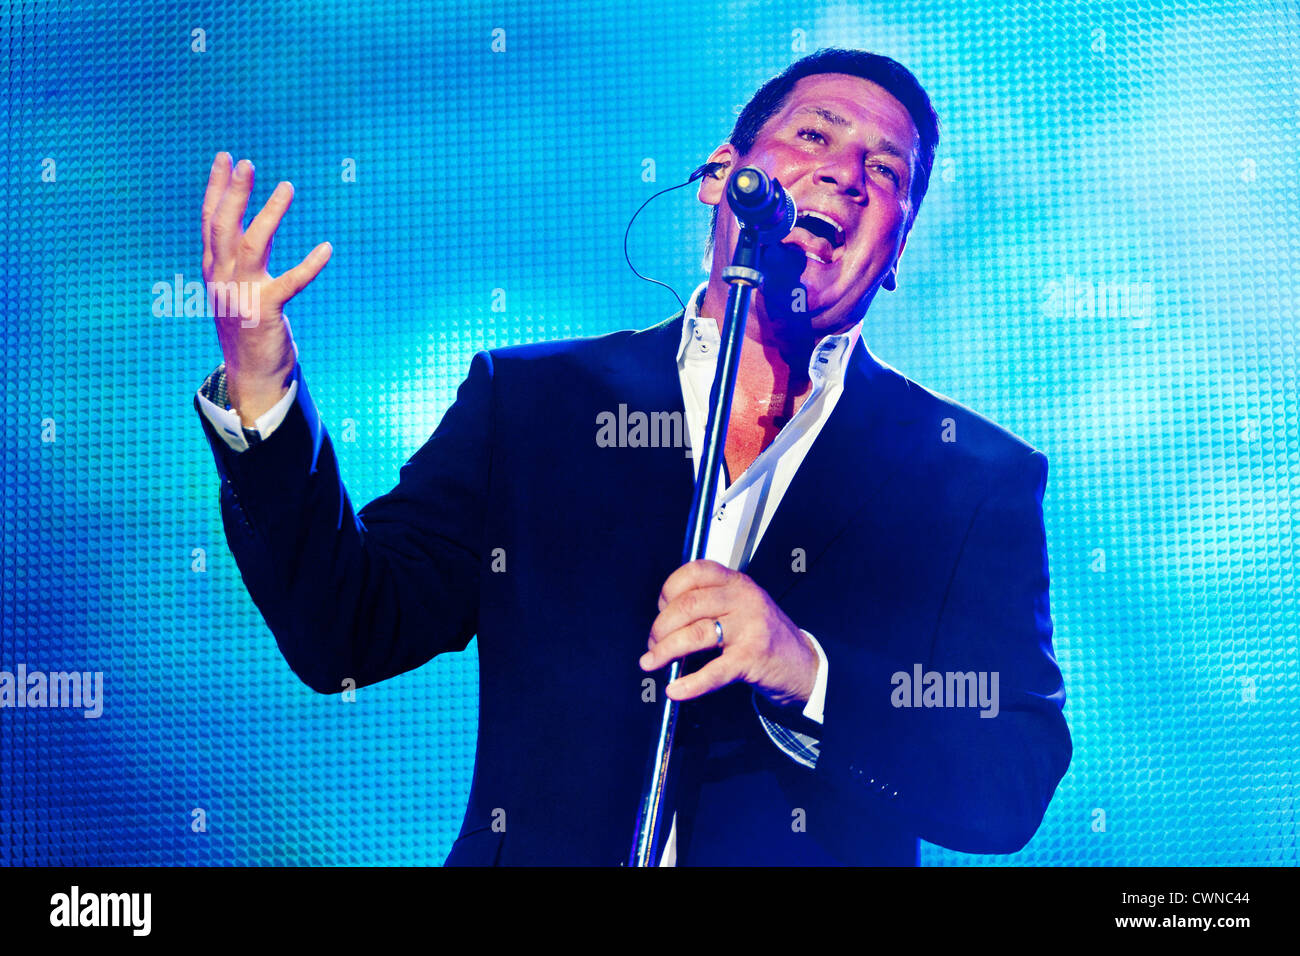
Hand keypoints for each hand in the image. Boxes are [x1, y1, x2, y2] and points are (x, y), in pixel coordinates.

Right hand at [201, 152, 331, 421]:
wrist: (250, 374)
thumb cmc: (246, 326)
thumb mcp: (233, 288)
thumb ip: (234, 261)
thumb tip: (241, 229)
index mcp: (214, 268)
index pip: (210, 220)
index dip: (218, 188)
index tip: (225, 158)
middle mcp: (222, 277)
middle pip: (223, 225)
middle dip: (233, 192)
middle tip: (245, 162)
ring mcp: (241, 293)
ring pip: (253, 244)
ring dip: (270, 214)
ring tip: (286, 187)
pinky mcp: (264, 311)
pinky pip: (291, 283)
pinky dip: (310, 266)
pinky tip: (328, 249)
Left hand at [640, 559, 817, 706]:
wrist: (803, 665)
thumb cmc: (765, 636)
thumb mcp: (741, 607)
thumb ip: (710, 603)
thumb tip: (664, 618)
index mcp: (737, 582)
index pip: (694, 573)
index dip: (668, 591)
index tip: (660, 609)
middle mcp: (744, 599)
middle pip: (687, 605)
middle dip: (660, 627)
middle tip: (652, 645)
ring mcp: (750, 627)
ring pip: (695, 634)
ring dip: (665, 651)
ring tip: (653, 663)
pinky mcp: (752, 658)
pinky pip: (714, 671)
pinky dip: (690, 684)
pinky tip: (676, 690)